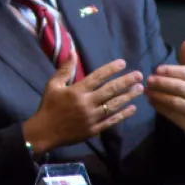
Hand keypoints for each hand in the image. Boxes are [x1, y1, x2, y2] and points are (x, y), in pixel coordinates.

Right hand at [23, 53, 143, 152]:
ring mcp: (92, 117)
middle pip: (110, 90)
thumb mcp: (53, 85)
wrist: (45, 132)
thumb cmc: (49, 106)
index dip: (111, 69)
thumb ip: (64, 69)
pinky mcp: (94, 129)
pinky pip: (112, 120)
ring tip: (140, 89)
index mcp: (76, 91)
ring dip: (128, 96)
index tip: (123, 63)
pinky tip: (133, 108)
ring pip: (114, 105)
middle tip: (139, 75)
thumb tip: (73, 52)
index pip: (97, 77)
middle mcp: (86, 103)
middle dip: (126, 81)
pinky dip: (123, 114)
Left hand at [145, 39, 184, 143]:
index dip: (171, 71)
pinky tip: (150, 100)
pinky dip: (159, 106)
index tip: (156, 69)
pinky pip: (171, 113)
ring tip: (146, 90)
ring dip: (159, 95)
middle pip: (181, 88)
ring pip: (175, 102)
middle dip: (163, 83)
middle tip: (148, 80)